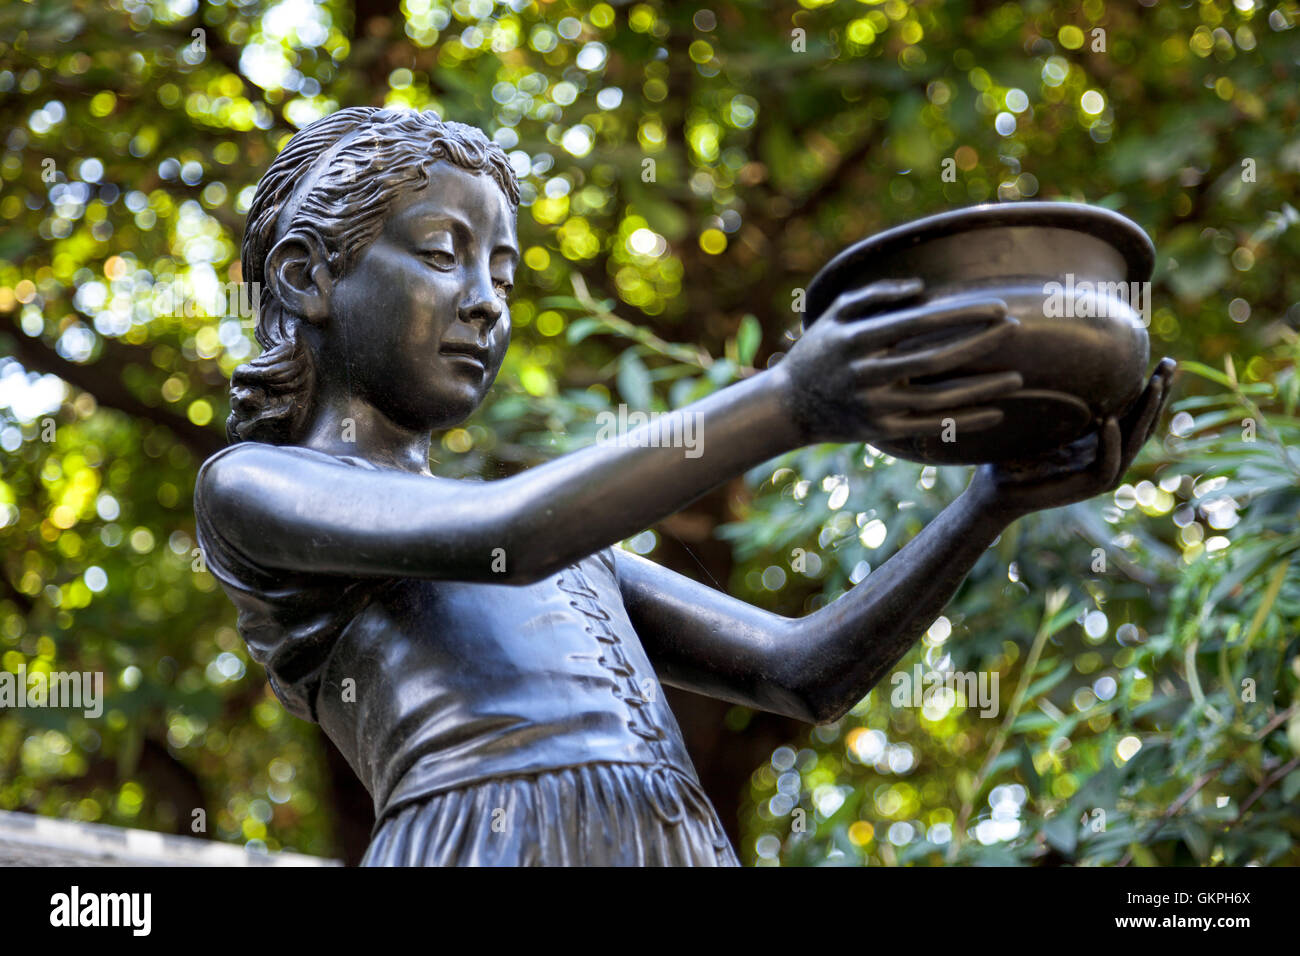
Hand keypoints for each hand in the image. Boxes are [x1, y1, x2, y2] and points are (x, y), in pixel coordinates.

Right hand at [777, 278, 1024, 444]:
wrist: (789, 406)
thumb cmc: (819, 350)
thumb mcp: (835, 314)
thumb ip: (875, 294)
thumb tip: (922, 289)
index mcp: (856, 340)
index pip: (917, 323)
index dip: (960, 314)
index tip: (996, 307)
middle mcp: (866, 375)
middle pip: (934, 360)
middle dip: (979, 344)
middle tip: (1015, 329)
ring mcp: (875, 407)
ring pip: (938, 398)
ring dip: (981, 389)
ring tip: (1017, 378)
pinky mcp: (881, 432)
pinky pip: (931, 427)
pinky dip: (964, 421)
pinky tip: (994, 412)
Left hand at [971, 357, 1176, 518]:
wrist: (995, 488)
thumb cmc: (1016, 452)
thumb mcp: (1047, 419)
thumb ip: (1067, 398)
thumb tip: (1069, 354)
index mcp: (1104, 441)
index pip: (1137, 412)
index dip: (1154, 389)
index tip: (1167, 361)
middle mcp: (1109, 456)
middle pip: (1144, 424)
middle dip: (1159, 394)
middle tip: (1171, 364)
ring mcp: (1101, 474)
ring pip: (1133, 442)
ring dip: (1143, 413)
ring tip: (1153, 384)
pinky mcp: (1086, 488)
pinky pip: (1106, 464)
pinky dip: (1109, 442)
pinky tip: (1109, 420)